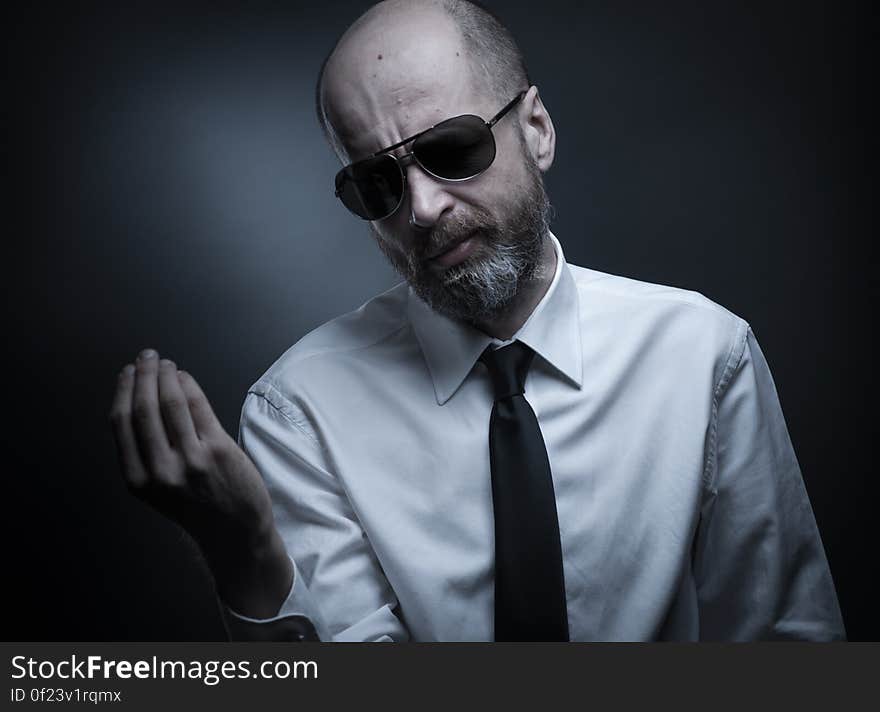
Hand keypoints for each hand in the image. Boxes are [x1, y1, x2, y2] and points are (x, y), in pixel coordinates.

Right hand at [109, 348, 291, 616]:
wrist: (235, 532)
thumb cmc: (196, 507)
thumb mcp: (157, 490)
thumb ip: (145, 454)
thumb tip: (139, 399)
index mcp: (138, 481)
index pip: (121, 424)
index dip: (122, 391)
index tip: (126, 372)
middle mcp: (160, 470)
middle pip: (144, 409)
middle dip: (143, 376)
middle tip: (146, 357)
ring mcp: (191, 459)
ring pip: (171, 404)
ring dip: (166, 376)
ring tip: (165, 363)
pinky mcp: (218, 450)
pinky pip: (198, 408)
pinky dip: (189, 386)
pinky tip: (184, 377)